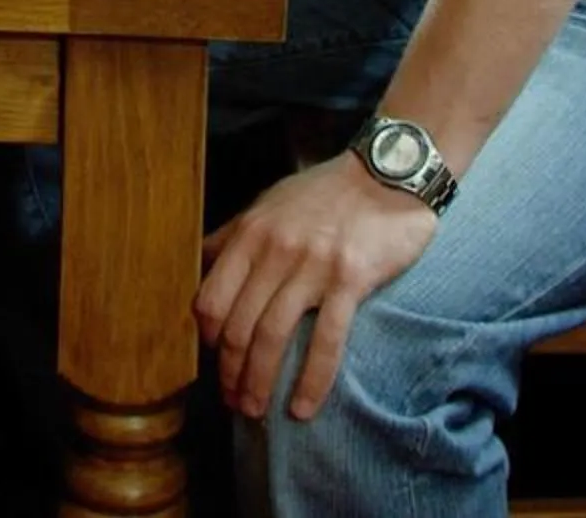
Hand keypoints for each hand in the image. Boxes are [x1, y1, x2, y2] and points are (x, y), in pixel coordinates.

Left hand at [194, 154, 437, 421]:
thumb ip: (234, 236)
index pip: (210, 298)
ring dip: (258, 382)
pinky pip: (326, 341)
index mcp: (250, 233)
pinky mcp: (350, 281)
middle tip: (231, 401)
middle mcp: (274, 250)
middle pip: (237, 325)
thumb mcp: (269, 204)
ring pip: (272, 337)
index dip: (206, 340)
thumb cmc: (325, 193)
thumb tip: (198, 265)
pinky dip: (311, 381)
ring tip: (253, 411)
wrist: (387, 175)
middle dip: (228, 372)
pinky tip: (301, 408)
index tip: (212, 362)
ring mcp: (311, 266)